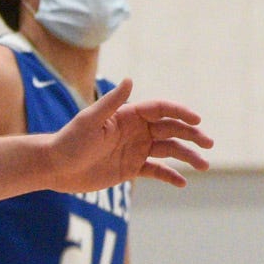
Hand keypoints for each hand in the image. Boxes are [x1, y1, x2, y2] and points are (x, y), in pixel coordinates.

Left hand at [41, 79, 210, 193]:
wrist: (54, 167)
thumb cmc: (69, 140)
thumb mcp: (90, 121)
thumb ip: (112, 102)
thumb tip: (130, 80)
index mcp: (130, 116)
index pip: (162, 110)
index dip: (181, 113)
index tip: (197, 120)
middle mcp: (137, 131)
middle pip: (172, 130)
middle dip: (192, 135)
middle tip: (209, 143)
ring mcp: (136, 150)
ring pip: (169, 151)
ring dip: (188, 156)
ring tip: (204, 165)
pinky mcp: (132, 169)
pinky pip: (157, 171)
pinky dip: (171, 176)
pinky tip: (183, 183)